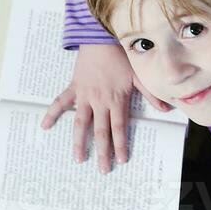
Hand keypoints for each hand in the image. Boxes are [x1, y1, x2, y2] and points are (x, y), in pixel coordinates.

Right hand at [41, 43, 171, 173]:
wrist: (100, 39)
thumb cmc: (120, 57)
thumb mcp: (138, 76)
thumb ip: (150, 94)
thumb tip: (166, 109)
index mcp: (116, 100)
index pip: (118, 128)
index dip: (120, 145)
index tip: (121, 160)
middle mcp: (99, 101)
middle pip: (100, 131)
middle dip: (102, 151)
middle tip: (102, 170)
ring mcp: (84, 96)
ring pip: (80, 123)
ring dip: (78, 141)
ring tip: (78, 158)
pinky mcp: (74, 88)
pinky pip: (60, 102)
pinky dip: (52, 113)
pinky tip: (44, 126)